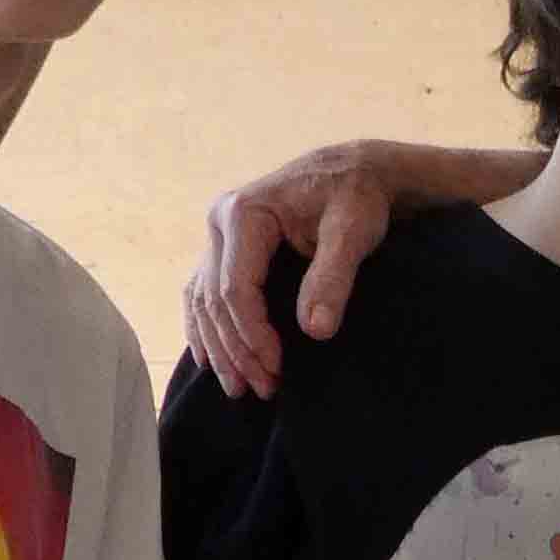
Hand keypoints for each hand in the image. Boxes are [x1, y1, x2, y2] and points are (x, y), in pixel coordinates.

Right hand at [182, 144, 390, 400]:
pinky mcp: (227, 247)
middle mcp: (221, 222)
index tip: (277, 368)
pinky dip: (206, 328)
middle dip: (237, 349)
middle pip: (215, 299)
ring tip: (240, 387)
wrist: (355, 172)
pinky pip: (203, 293)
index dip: (252, 334)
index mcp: (244, 213)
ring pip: (203, 300)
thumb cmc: (356, 197)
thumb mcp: (353, 231)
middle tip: (263, 388)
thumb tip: (315, 330)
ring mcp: (219, 235)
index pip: (236, 288)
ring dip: (219, 347)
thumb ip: (332, 277)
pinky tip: (211, 359)